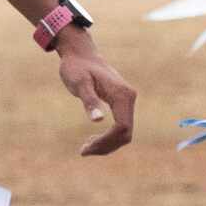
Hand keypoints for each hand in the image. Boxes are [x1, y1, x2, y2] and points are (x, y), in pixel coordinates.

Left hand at [56, 34, 136, 155]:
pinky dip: (108, 137)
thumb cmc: (76, 67)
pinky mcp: (122, 103)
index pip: (122, 127)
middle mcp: (128, 97)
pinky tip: (92, 140)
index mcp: (121, 94)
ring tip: (85, 148)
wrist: (80, 54)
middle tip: (83, 151)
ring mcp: (127, 100)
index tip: (86, 147)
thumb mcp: (79, 84)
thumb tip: (98, 120)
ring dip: (107, 144)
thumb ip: (89, 101)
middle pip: (125, 133)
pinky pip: (121, 126)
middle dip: (106, 145)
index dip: (106, 141)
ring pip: (125, 132)